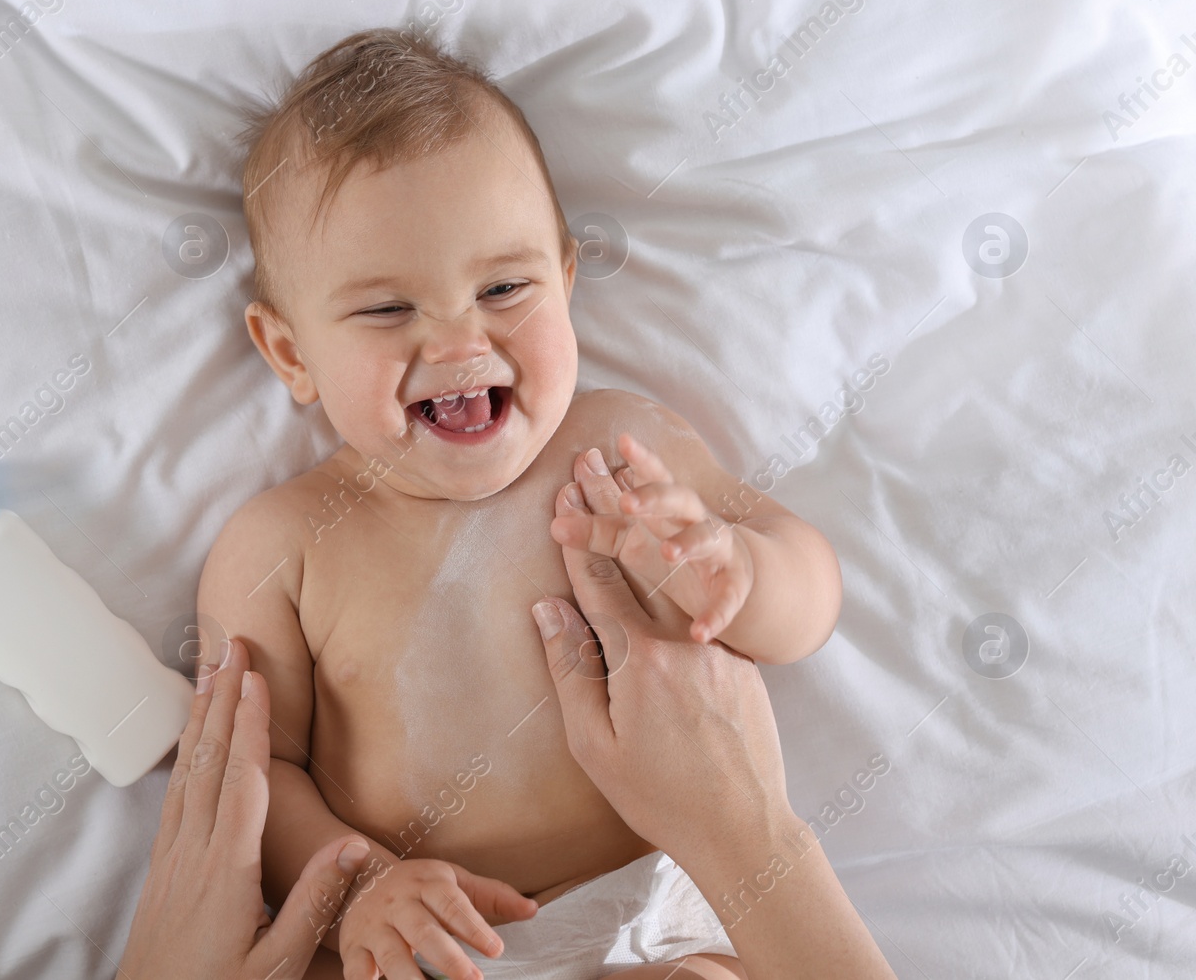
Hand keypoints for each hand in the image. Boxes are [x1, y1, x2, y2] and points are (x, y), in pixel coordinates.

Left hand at [119, 637, 370, 979]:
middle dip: (224, 699)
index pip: (243, 781)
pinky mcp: (162, 868)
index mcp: (228, 871)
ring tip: (210, 671)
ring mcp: (172, 858)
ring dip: (201, 717)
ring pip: (188, 771)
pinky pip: (175, 795)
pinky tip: (191, 740)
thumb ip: (315, 903)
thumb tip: (352, 846)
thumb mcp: (278, 965)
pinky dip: (185, 755)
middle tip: (233, 646)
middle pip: (210, 760)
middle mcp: (194, 852)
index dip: (252, 725)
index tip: (256, 677)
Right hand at [336, 857, 536, 979]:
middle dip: (448, 958)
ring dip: (411, 978)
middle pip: (424, 931)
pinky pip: (357, 969)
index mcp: (427, 883)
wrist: (361, 877)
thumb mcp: (454, 882)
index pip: (453, 905)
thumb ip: (492, 896)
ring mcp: (373, 925)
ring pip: (392, 954)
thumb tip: (532, 910)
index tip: (496, 951)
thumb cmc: (419, 887)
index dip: (474, 928)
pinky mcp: (352, 946)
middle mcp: (398, 902)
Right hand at [535, 456, 787, 867]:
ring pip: (674, 579)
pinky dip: (683, 577)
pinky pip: (702, 611)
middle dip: (608, 507)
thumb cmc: (659, 796)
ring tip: (628, 493)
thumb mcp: (594, 743)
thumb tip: (547, 610)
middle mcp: (680, 640)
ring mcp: (717, 647)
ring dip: (647, 531)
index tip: (559, 498)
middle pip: (637, 561)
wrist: (744, 828)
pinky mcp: (743, 663)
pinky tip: (670, 561)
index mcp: (638, 659)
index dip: (575, 538)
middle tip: (587, 463)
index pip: (597, 584)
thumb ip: (571, 670)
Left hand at [550, 434, 753, 643]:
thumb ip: (600, 531)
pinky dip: (717, 613)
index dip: (630, 468)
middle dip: (655, 496)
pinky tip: (699, 630)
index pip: (649, 483)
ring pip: (709, 539)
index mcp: (666, 512)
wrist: (741, 578)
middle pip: (679, 501)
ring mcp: (718, 553)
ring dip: (689, 542)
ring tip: (669, 552)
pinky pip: (729, 598)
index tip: (612, 449)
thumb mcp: (638, 542)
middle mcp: (694, 524)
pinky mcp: (735, 586)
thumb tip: (555, 525)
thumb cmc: (676, 554)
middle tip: (626, 500)